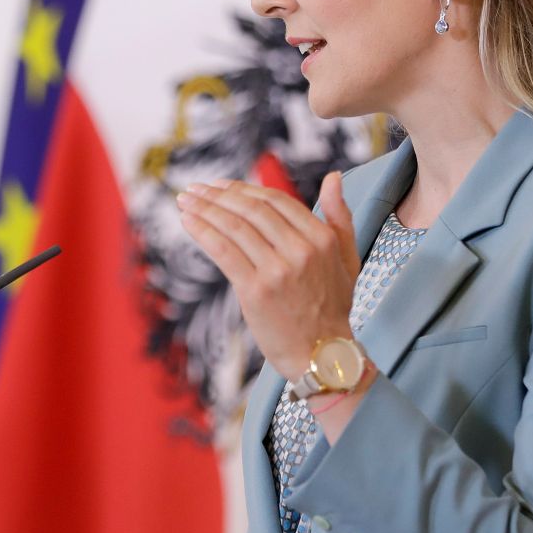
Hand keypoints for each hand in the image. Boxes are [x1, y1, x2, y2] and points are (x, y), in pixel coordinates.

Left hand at [177, 171, 357, 381]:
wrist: (321, 354)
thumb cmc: (331, 308)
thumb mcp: (347, 259)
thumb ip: (340, 217)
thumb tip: (333, 177)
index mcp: (321, 238)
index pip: (276, 201)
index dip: (244, 190)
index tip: (221, 186)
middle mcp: (301, 250)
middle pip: (251, 209)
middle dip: (218, 195)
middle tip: (195, 189)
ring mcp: (277, 270)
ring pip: (234, 226)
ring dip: (204, 209)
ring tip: (185, 200)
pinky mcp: (255, 290)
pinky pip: (223, 251)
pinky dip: (202, 232)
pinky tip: (187, 221)